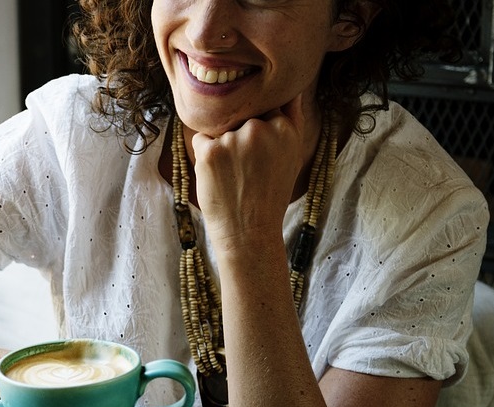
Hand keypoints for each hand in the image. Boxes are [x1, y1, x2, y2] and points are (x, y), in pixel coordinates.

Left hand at [190, 94, 311, 256]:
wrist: (249, 231)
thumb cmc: (270, 194)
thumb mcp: (292, 155)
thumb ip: (291, 119)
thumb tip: (290, 89)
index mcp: (284, 128)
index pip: (264, 108)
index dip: (258, 128)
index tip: (259, 152)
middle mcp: (260, 128)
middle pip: (240, 117)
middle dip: (239, 136)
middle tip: (246, 169)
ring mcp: (233, 139)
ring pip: (220, 128)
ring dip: (221, 146)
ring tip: (234, 175)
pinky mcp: (210, 151)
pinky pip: (201, 140)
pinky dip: (205, 155)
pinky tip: (218, 177)